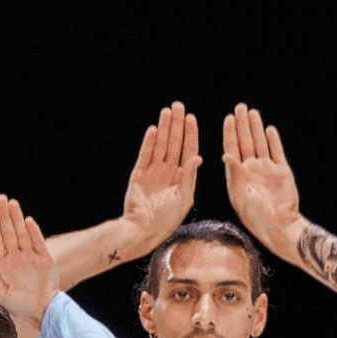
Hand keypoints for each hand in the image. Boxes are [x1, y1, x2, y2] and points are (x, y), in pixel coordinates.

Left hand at [0, 195, 53, 322]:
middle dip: (4, 215)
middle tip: (0, 198)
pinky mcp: (44, 259)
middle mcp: (15, 257)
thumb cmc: (19, 305)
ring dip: (17, 218)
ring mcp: (30, 256)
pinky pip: (38, 243)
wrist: (41, 312)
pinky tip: (28, 221)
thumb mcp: (1, 295)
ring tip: (12, 203)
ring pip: (22, 234)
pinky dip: (33, 232)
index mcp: (3, 264)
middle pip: (8, 232)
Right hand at [118, 102, 199, 252]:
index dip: (190, 134)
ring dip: (163, 129)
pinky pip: (145, 155)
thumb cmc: (167, 220)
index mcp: (182, 177)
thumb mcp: (184, 199)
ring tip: (166, 112)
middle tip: (178, 106)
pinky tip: (154, 130)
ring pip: (160, 145)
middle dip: (176, 125)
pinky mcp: (138, 175)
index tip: (191, 118)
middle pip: (174, 143)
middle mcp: (168, 172)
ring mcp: (153, 172)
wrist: (143, 231)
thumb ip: (190, 178)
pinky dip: (149, 143)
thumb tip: (198, 157)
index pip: (188, 150)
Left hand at [220, 103, 302, 253]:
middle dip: (242, 125)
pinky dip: (273, 141)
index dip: (230, 133)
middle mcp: (251, 170)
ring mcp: (266, 170)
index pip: (232, 149)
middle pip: (246, 142)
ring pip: (261, 144)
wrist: (279, 226)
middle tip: (239, 107)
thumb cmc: (255, 216)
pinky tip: (269, 129)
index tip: (228, 118)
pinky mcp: (282, 172)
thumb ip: (234, 175)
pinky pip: (277, 152)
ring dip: (256, 128)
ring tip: (252, 112)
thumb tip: (226, 154)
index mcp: (237, 176)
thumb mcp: (240, 196)